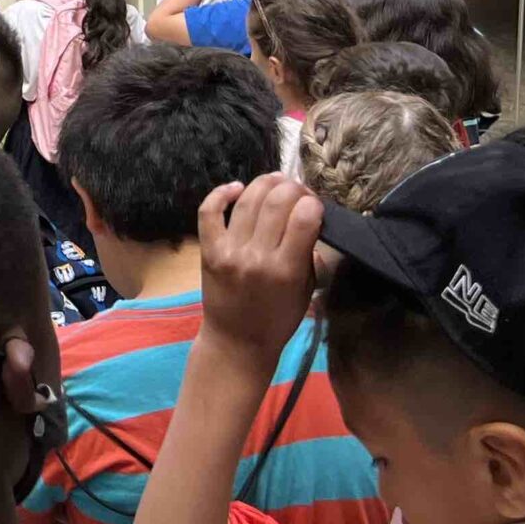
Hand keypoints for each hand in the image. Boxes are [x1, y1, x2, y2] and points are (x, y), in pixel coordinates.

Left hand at [195, 173, 321, 368]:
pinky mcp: (208, 251)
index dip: (313, 203)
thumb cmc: (278, 319)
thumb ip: (308, 254)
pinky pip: (208, 212)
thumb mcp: (305, 290)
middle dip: (292, 188)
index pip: (304, 218)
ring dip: (264, 183)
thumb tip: (311, 218)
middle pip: (276, 202)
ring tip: (276, 181)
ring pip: (246, 201)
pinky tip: (237, 188)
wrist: (237, 342)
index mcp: (286, 270)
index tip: (316, 204)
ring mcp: (229, 252)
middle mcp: (256, 257)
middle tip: (299, 190)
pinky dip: (221, 193)